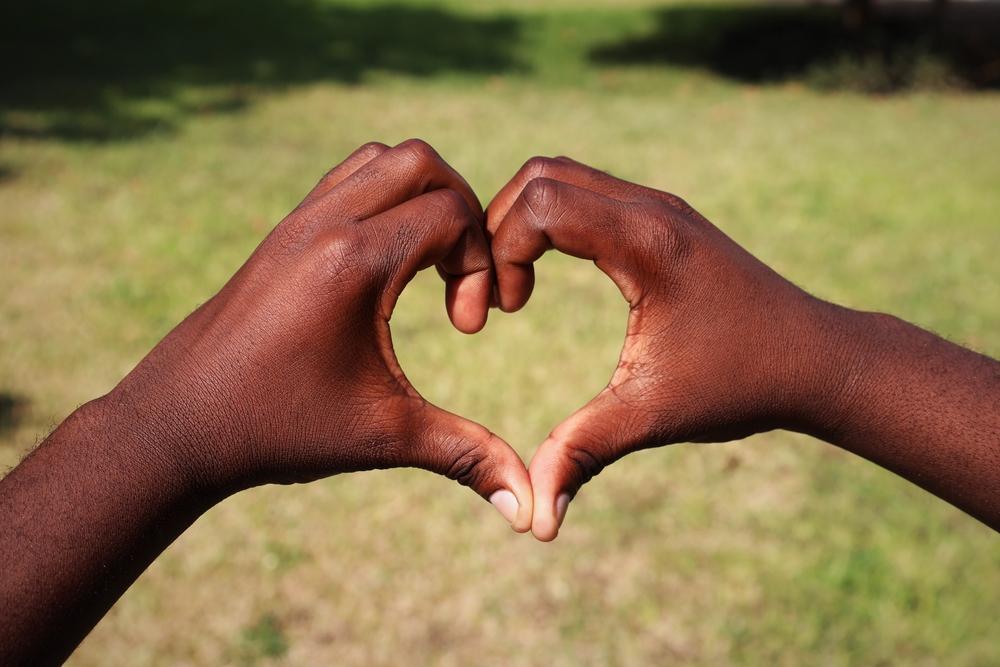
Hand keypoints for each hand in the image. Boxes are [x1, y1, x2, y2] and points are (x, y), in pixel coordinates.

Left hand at [102, 139, 532, 529]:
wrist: (179, 425)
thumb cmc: (278, 429)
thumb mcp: (383, 438)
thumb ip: (467, 458)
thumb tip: (531, 508)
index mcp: (353, 263)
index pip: (451, 213)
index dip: (482, 264)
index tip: (465, 327)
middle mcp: (324, 224)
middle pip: (421, 161)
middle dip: (462, 211)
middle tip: (460, 276)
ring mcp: (298, 222)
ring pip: (380, 160)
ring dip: (421, 198)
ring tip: (428, 266)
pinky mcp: (282, 233)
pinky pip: (346, 181)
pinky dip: (384, 203)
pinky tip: (387, 269)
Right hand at [487, 156, 858, 539]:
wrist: (818, 359)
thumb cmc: (743, 382)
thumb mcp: (654, 415)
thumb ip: (584, 453)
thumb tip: (534, 522)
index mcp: (645, 242)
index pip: (538, 203)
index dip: (499, 251)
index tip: (507, 312)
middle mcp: (650, 208)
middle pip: (540, 174)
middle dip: (499, 228)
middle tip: (503, 295)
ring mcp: (659, 207)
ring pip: (561, 175)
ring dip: (523, 222)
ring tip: (520, 286)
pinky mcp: (663, 218)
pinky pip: (586, 192)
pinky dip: (551, 221)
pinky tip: (552, 275)